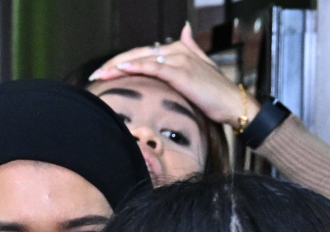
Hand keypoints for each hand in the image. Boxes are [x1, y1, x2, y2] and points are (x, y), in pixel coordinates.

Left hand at [89, 23, 260, 129]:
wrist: (234, 104)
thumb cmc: (217, 93)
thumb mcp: (203, 67)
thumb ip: (191, 47)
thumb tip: (184, 29)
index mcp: (178, 51)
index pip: (143, 54)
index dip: (122, 62)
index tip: (105, 73)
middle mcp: (177, 51)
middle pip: (137, 54)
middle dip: (113, 65)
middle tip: (95, 75)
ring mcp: (179, 60)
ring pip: (141, 59)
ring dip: (118, 67)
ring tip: (100, 75)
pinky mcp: (181, 72)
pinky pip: (153, 67)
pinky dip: (136, 66)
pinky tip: (121, 69)